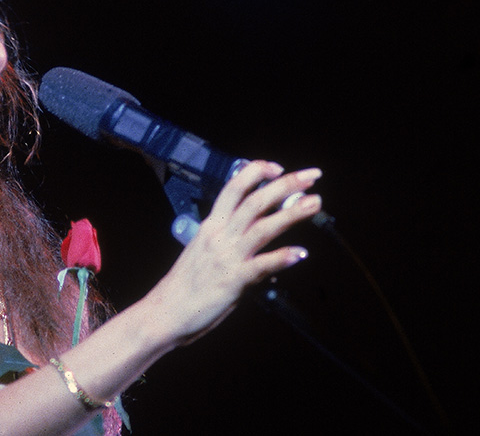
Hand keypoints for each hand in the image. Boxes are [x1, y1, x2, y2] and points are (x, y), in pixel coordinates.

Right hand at [147, 160, 320, 343]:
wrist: (165, 312)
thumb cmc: (183, 286)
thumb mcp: (202, 252)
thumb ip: (227, 241)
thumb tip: (251, 236)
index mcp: (210, 226)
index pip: (234, 188)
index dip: (257, 173)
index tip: (277, 168)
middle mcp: (219, 236)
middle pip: (255, 201)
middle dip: (286, 185)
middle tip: (311, 176)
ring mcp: (227, 256)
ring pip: (263, 226)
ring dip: (292, 213)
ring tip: (314, 203)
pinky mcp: (234, 280)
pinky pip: (262, 265)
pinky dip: (282, 257)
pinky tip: (301, 253)